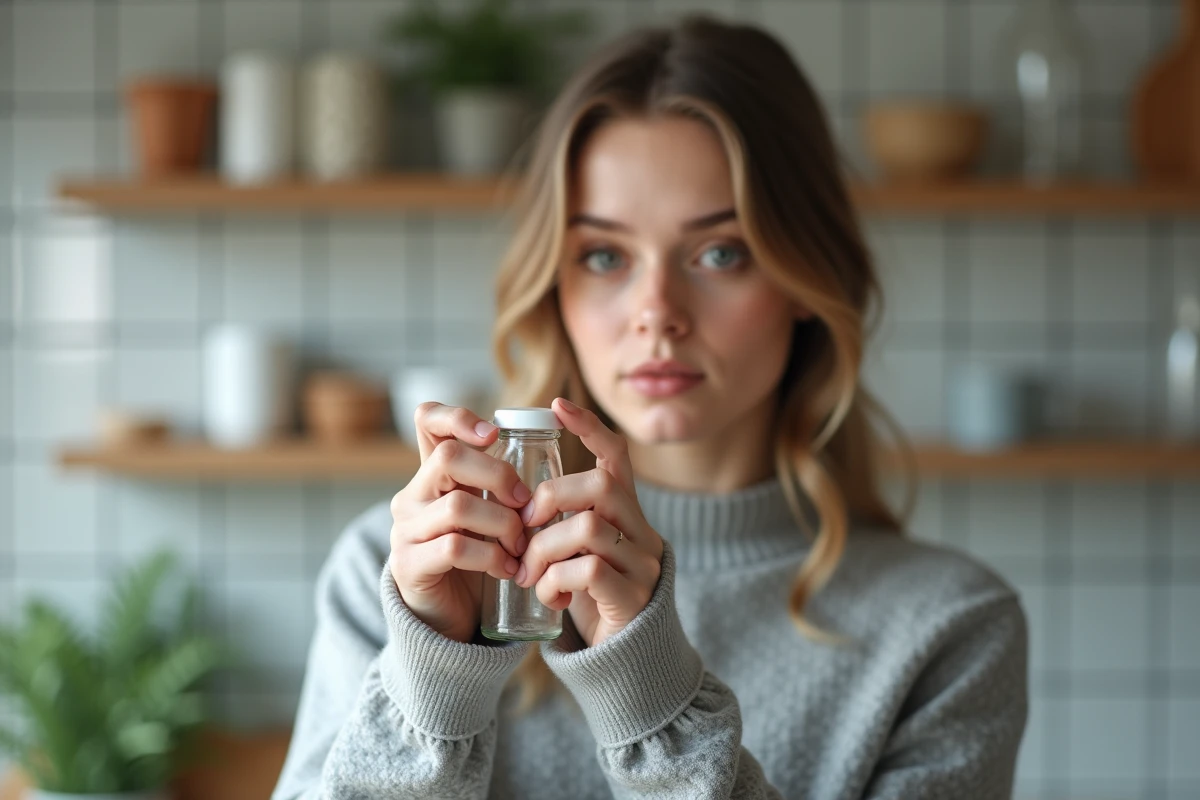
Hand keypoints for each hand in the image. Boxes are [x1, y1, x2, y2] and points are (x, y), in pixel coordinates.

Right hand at [389, 403, 531, 643]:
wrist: (450, 618)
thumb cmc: (478, 559)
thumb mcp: (490, 513)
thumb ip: (503, 485)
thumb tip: (551, 447)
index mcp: (433, 475)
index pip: (428, 421)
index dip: (458, 416)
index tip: (494, 434)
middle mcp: (412, 496)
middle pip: (449, 457)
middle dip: (498, 475)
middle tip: (524, 502)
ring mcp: (405, 530)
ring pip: (458, 506)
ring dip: (502, 524)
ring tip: (521, 545)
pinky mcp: (409, 565)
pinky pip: (455, 547)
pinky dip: (491, 557)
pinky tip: (508, 568)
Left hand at [514, 397, 663, 646]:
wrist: (624, 662)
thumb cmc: (590, 601)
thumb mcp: (574, 555)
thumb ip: (559, 527)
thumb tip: (513, 498)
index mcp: (627, 515)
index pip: (617, 456)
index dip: (588, 428)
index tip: (556, 406)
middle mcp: (642, 533)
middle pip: (601, 486)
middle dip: (552, 499)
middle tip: (523, 528)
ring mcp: (642, 564)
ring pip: (589, 528)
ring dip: (544, 549)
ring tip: (527, 573)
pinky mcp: (632, 597)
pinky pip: (588, 570)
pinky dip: (555, 580)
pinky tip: (548, 598)